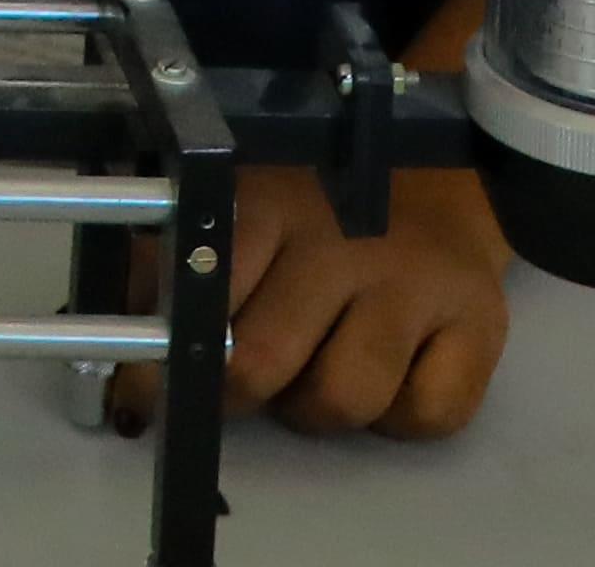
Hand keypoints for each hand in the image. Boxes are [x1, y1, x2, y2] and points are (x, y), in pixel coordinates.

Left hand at [102, 164, 518, 441]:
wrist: (440, 177)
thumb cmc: (317, 207)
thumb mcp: (238, 207)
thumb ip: (169, 256)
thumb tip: (112, 323)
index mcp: (269, 201)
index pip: (200, 295)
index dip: (167, 360)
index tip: (141, 395)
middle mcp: (344, 237)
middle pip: (263, 363)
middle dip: (239, 392)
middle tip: (245, 380)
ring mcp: (415, 281)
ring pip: (343, 400)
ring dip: (319, 407)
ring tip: (319, 368)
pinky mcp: (482, 322)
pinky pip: (426, 417)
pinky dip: (400, 418)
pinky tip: (389, 374)